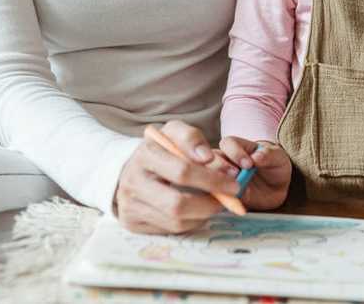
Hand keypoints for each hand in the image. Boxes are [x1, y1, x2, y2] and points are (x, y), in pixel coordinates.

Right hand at [115, 121, 239, 233]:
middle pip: (177, 204)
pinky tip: (198, 210)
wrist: (131, 169)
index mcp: (144, 155)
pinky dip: (191, 222)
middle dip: (209, 204)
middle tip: (229, 199)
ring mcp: (130, 206)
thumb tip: (208, 158)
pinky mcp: (133, 224)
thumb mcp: (174, 132)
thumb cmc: (160, 149)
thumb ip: (192, 138)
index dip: (212, 179)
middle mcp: (132, 183)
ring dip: (203, 215)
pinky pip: (170, 230)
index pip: (182, 172)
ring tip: (215, 203)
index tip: (233, 182)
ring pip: (176, 221)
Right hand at [218, 136, 291, 210]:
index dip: (235, 152)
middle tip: (235, 176)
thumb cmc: (274, 166)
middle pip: (213, 160)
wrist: (275, 187)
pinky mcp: (224, 194)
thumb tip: (257, 157)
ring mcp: (222, 178)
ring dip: (219, 184)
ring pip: (210, 178)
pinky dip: (224, 200)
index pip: (228, 144)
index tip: (249, 164)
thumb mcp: (277, 158)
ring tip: (235, 191)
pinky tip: (235, 203)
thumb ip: (268, 155)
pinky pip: (218, 197)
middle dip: (221, 167)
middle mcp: (225, 160)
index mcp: (237, 146)